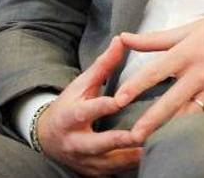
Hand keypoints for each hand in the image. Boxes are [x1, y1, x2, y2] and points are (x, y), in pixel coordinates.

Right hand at [35, 37, 141, 175]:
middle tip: (141, 134)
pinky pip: (115, 172)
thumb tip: (120, 39)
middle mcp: (75, 142)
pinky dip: (132, 165)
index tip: (120, 101)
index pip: (86, 111)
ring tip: (156, 146)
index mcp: (69, 116)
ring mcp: (84, 161)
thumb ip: (103, 65)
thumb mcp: (81, 85)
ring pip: (110, 163)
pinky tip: (152, 156)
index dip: (102, 106)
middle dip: (119, 141)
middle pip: (98, 144)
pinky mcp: (94, 173)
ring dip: (132, 156)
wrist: (47, 138)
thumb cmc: (69, 106)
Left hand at [114, 2, 203, 141]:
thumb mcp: (190, 28)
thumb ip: (156, 39)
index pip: (155, 72)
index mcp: (187, 53)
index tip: (119, 99)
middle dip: (150, 121)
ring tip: (152, 143)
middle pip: (170, 102)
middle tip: (132, 136)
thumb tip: (125, 38)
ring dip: (170, 129)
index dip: (136, 86)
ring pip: (188, 115)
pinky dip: (192, 128)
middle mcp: (199, 74)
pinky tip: (178, 138)